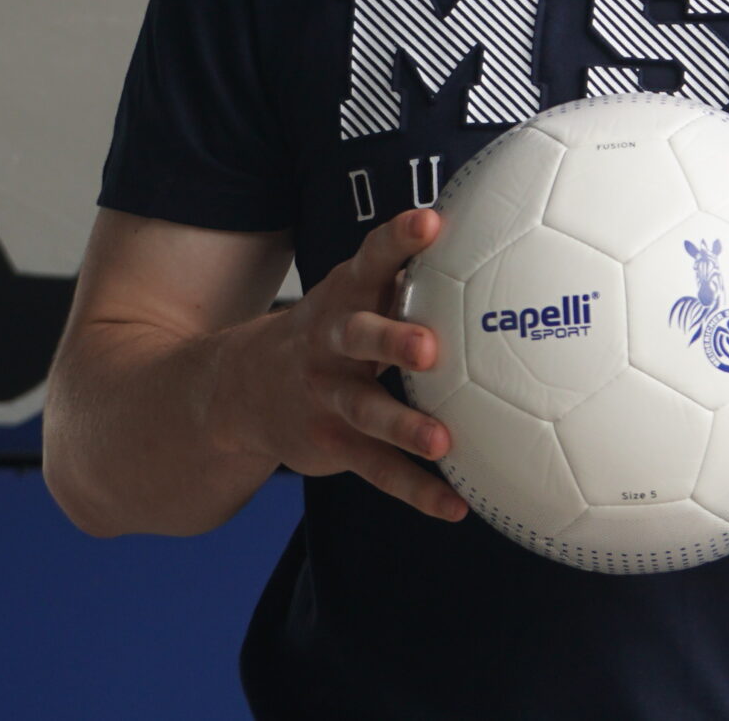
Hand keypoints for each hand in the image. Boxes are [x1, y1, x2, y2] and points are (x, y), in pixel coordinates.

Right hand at [225, 208, 467, 522]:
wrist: (241, 388)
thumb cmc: (332, 328)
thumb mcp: (353, 293)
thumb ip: (405, 271)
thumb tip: (486, 233)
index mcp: (345, 296)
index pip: (372, 259)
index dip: (399, 240)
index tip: (430, 222)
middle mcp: (332, 342)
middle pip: (359, 336)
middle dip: (391, 340)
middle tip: (428, 347)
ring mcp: (329, 396)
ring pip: (367, 410)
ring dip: (404, 427)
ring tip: (442, 441)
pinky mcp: (332, 442)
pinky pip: (376, 469)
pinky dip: (415, 489)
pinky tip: (455, 506)